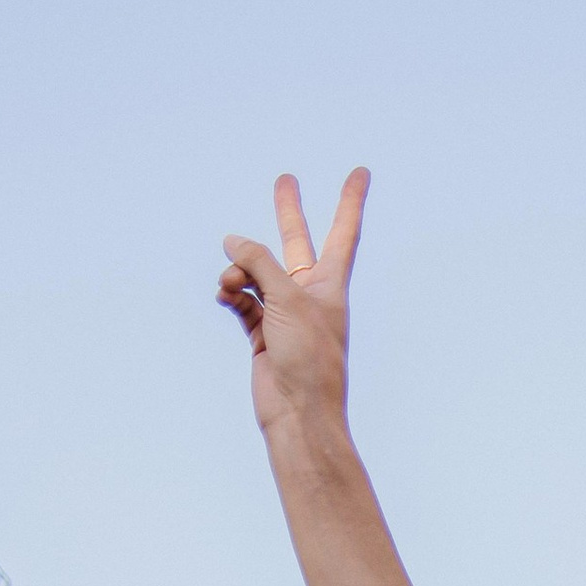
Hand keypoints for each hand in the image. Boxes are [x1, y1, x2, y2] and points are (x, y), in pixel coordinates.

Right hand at [218, 169, 369, 436]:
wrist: (298, 413)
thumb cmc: (307, 358)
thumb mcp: (287, 299)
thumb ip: (259, 262)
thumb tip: (232, 241)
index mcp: (330, 284)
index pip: (343, 231)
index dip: (350, 200)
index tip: (362, 171)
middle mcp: (309, 295)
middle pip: (296, 243)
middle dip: (288, 212)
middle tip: (285, 178)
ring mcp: (285, 313)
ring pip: (256, 273)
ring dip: (238, 271)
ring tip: (228, 282)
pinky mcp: (263, 332)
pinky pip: (242, 300)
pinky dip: (231, 294)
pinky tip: (224, 294)